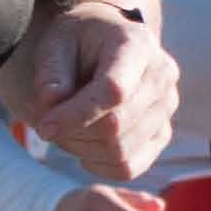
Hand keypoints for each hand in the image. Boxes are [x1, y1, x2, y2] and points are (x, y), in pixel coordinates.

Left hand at [31, 5, 178, 182]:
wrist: (104, 45)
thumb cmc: (77, 43)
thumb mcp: (55, 45)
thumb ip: (51, 74)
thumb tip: (53, 104)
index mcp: (137, 44)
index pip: (113, 90)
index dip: (76, 115)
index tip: (44, 126)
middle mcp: (162, 75)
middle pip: (116, 126)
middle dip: (74, 134)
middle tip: (48, 126)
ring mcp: (166, 107)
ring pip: (121, 151)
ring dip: (82, 150)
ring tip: (65, 131)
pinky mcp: (162, 133)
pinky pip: (128, 167)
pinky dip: (98, 165)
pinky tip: (83, 145)